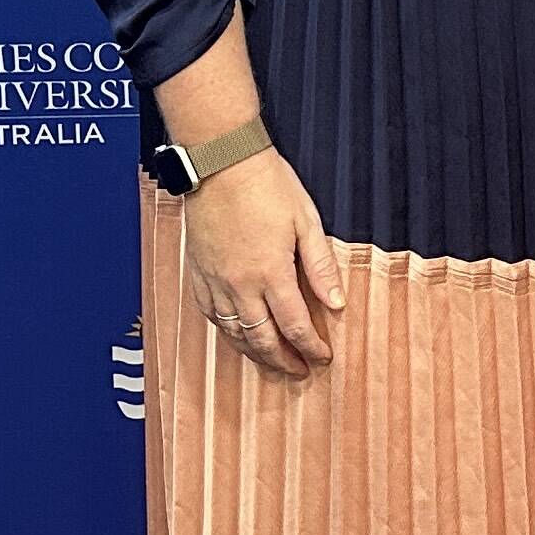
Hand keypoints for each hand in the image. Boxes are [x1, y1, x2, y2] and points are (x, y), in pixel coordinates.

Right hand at [179, 152, 343, 377]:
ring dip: (254, 353)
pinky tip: (237, 335)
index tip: (322, 358)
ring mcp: (215, 281)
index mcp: (271, 273)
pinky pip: (210, 315)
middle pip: (262, 339)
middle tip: (298, 372)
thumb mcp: (306, 221)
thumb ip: (320, 266)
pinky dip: (226, 332)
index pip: (295, 326)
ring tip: (271, 361)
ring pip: (234, 333)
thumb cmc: (267, 185)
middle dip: (283, 360)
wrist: (220, 162)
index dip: (311, 348)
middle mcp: (240, 285)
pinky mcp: (198, 273)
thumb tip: (337, 303)